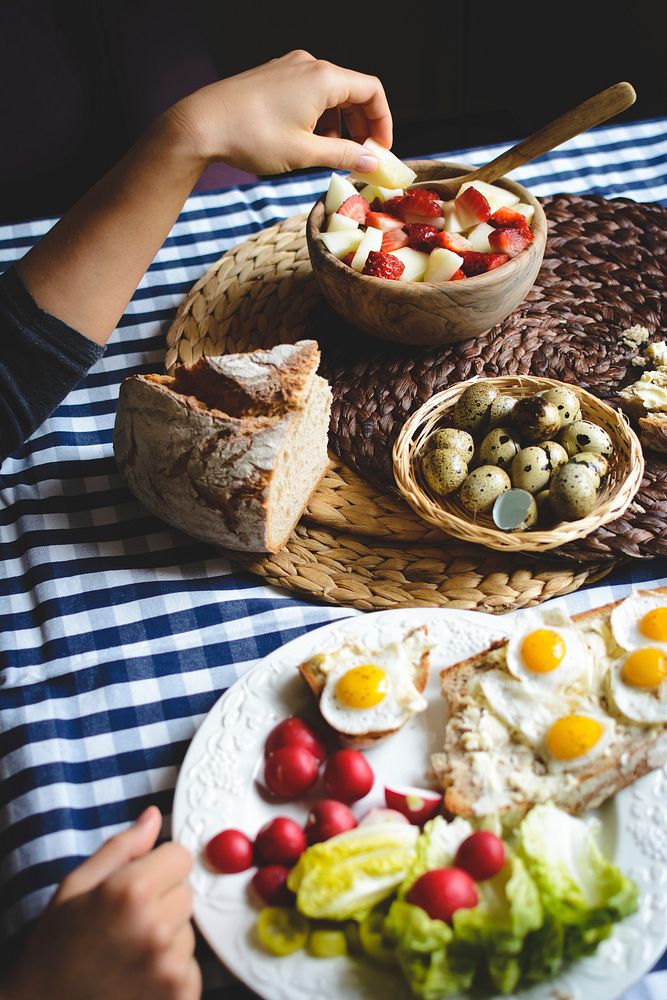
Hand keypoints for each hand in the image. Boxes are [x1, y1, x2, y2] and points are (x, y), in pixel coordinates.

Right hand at [4, 807, 200, 999]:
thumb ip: (121, 847)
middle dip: (163, 901)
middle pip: (186, 892)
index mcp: (131, 892)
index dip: (160, 866)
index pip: (181, 856)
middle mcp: (156, 928)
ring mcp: (170, 967)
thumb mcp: (75, 887)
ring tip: (129, 953)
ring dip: (167, 938)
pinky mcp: (180, 996)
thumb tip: (153, 817)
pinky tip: (138, 977)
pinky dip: (171, 973)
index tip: (140, 883)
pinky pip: (190, 968)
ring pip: (188, 931)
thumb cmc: (54, 951)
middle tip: (127, 923)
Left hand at [168, 49, 392, 175]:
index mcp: (324, 78)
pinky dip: (318, 115)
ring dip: (339, 123)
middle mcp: (309, 65)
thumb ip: (344, 155)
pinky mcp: (274, 76)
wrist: (202, 124)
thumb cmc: (252, 137)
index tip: (380, 150)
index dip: (383, 122)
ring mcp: (290, 68)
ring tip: (331, 153)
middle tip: (361, 157)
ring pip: (330, 93)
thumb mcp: (305, 153)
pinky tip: (307, 140)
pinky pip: (308, 92)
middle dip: (361, 125)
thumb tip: (372, 163)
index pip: (372, 91)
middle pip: (353, 91)